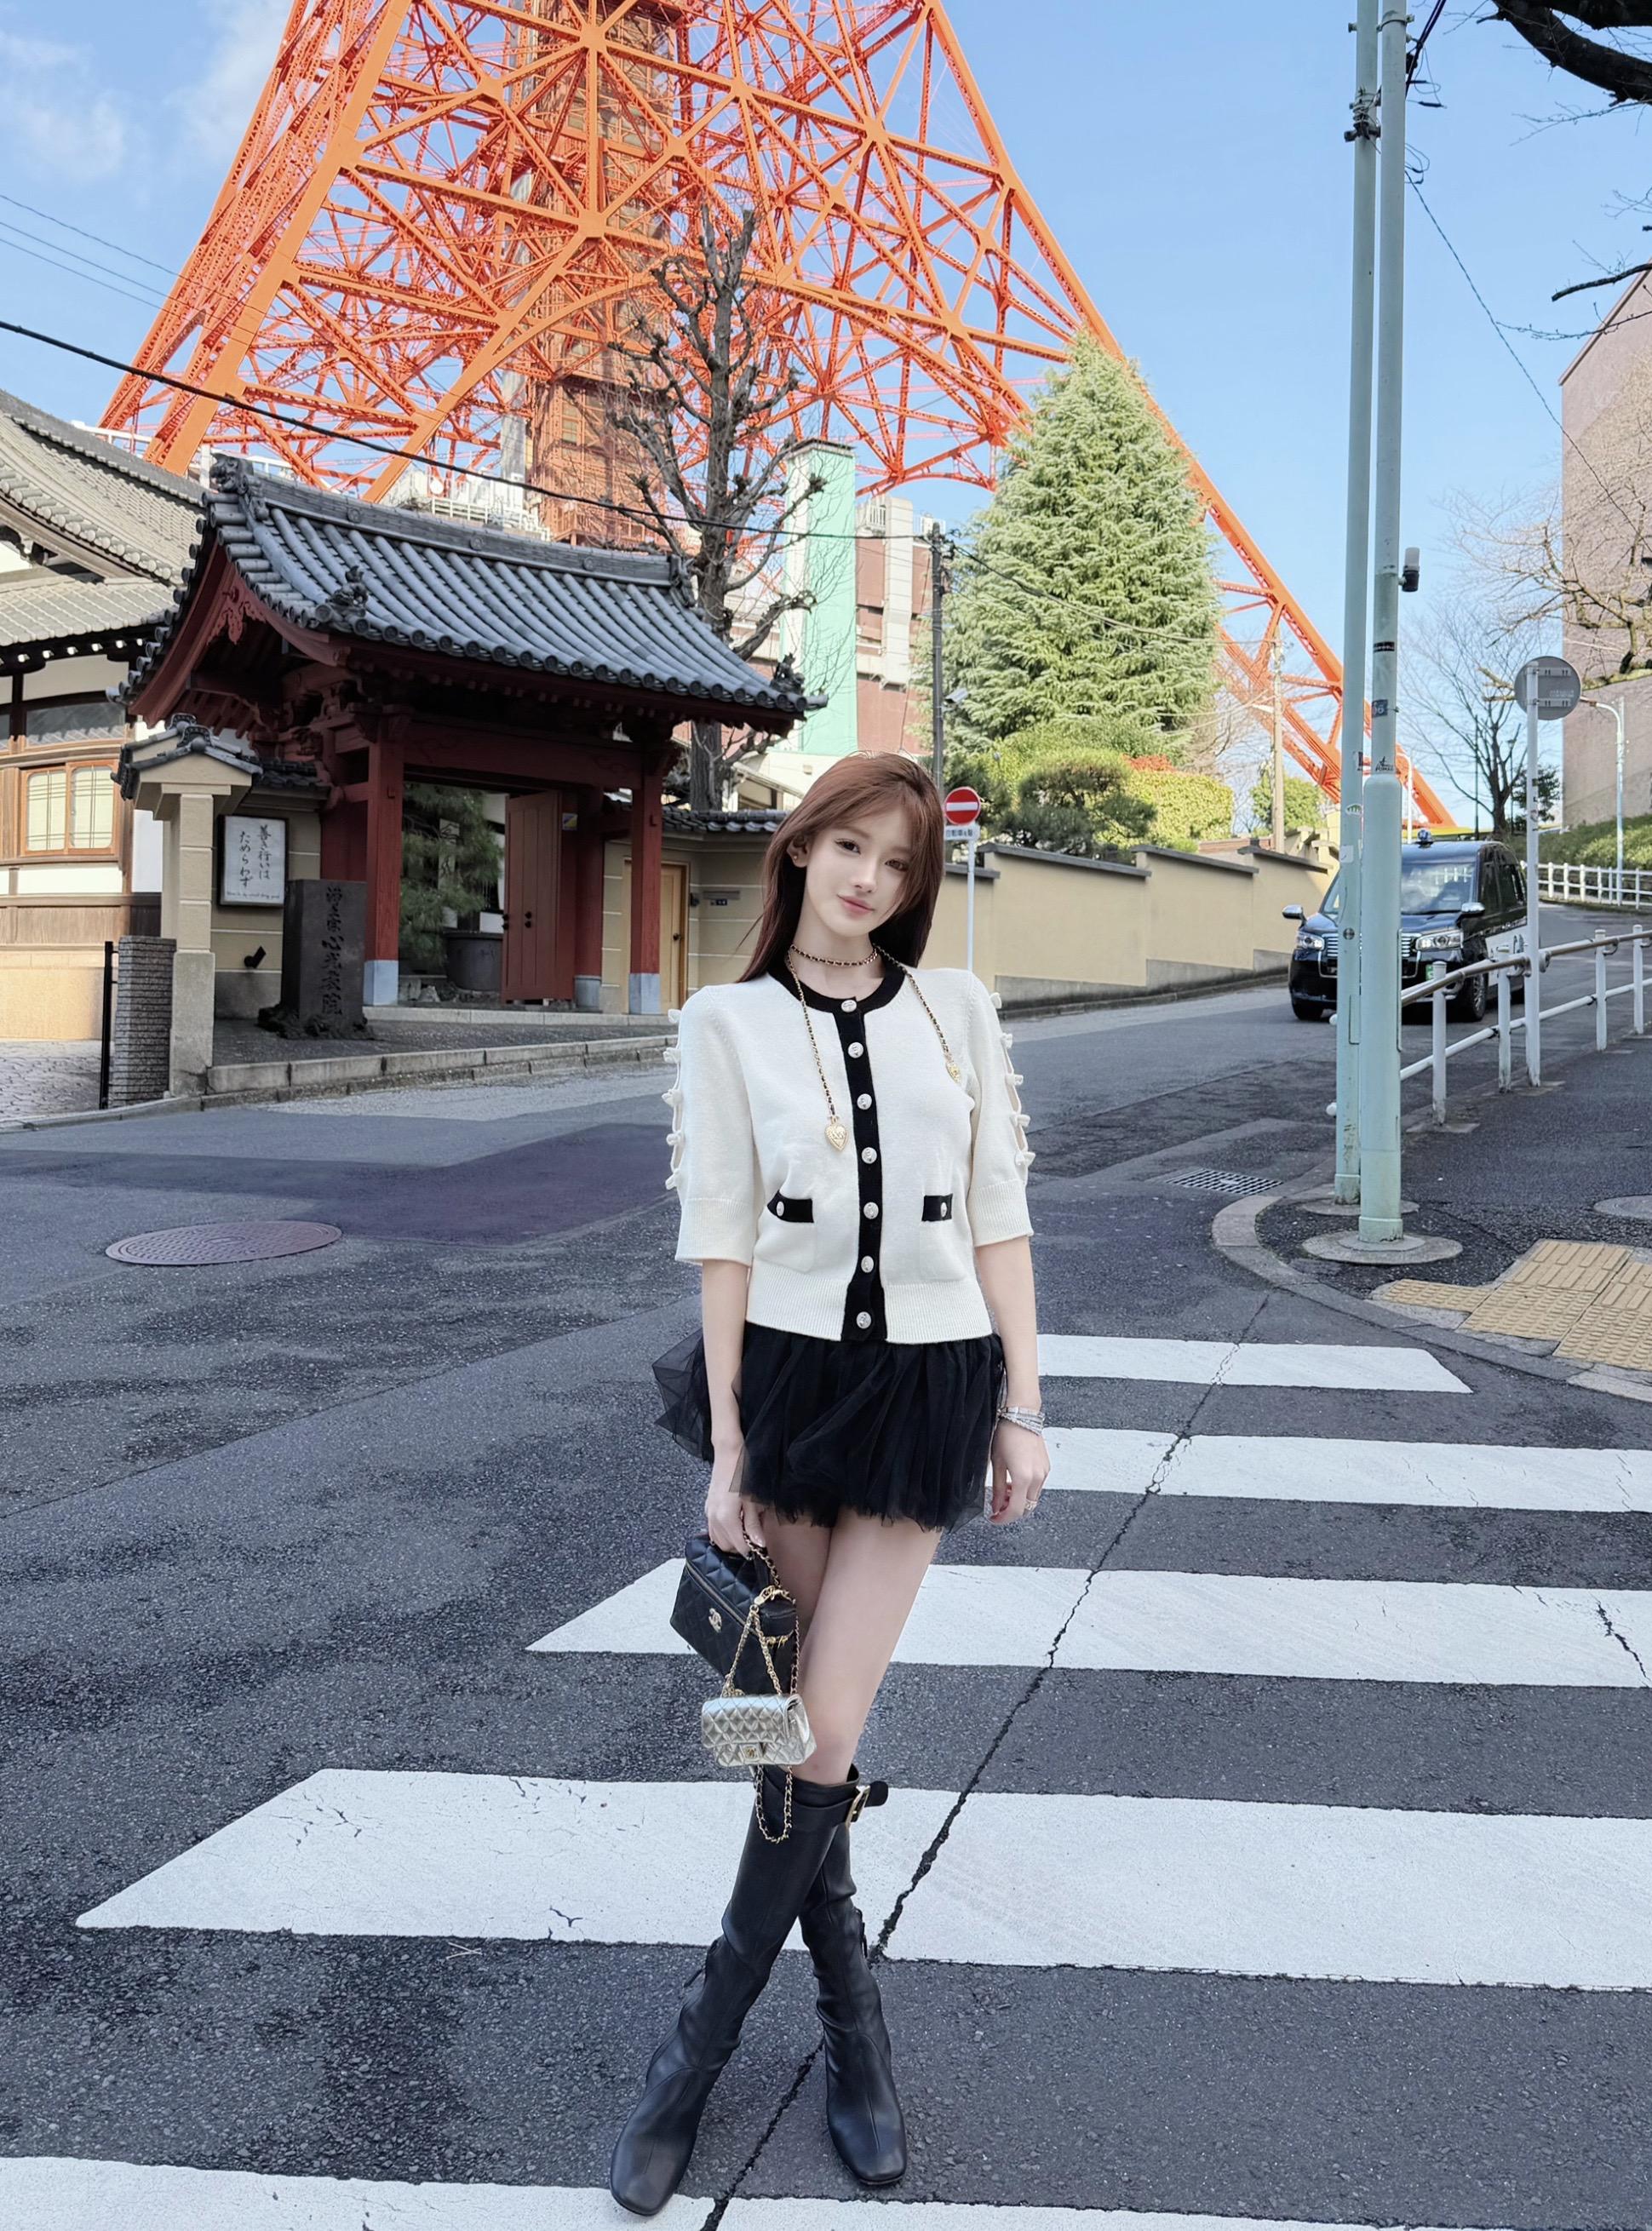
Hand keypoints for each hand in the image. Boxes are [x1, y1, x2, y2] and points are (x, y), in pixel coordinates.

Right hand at [706, 1440, 764, 1554]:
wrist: (728, 1453)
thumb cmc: (744, 1473)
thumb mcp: (753, 1500)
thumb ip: (753, 1524)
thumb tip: (759, 1544)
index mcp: (726, 1518)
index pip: (739, 1546)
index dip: (752, 1549)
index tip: (762, 1546)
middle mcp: (714, 1519)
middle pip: (727, 1546)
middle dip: (741, 1545)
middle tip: (755, 1536)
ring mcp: (708, 1513)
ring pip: (718, 1539)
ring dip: (731, 1540)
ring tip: (746, 1530)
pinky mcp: (707, 1507)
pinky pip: (713, 1529)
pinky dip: (723, 1532)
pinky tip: (735, 1523)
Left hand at [988, 1420, 1048, 1524]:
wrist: (1021, 1415)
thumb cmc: (1006, 1434)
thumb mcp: (996, 1463)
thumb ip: (997, 1488)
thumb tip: (995, 1506)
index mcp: (1023, 1478)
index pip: (1016, 1510)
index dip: (1003, 1519)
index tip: (993, 1518)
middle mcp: (1038, 1477)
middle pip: (1027, 1508)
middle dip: (1011, 1511)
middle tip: (996, 1506)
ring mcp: (1044, 1472)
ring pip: (1033, 1498)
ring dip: (1019, 1500)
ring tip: (1003, 1491)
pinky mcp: (1046, 1467)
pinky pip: (1037, 1487)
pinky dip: (1025, 1490)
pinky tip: (1013, 1482)